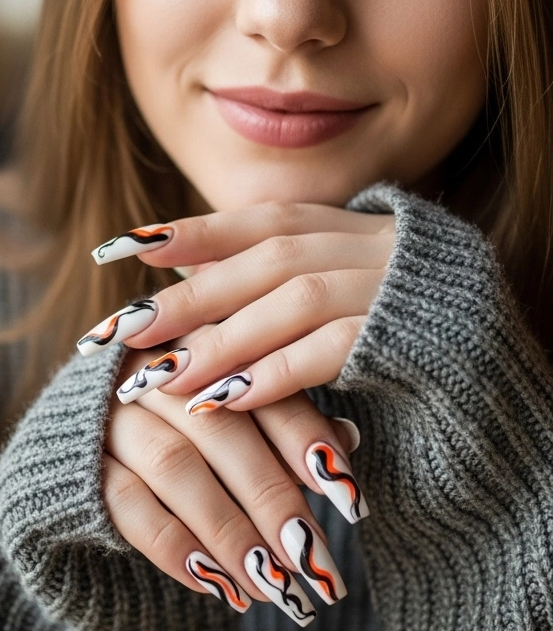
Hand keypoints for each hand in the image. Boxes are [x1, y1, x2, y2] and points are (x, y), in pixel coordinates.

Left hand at [84, 201, 394, 410]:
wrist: (507, 411)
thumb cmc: (413, 367)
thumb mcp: (346, 316)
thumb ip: (283, 298)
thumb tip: (189, 292)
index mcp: (362, 230)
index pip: (267, 219)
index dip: (198, 229)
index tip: (126, 245)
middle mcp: (382, 246)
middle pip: (269, 256)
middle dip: (191, 292)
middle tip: (122, 327)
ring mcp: (403, 286)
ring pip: (295, 296)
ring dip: (222, 340)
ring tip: (161, 378)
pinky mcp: (419, 337)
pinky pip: (333, 347)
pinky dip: (273, 373)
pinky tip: (222, 400)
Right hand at [104, 352, 359, 621]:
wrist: (70, 448)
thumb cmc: (181, 430)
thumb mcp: (235, 415)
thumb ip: (284, 421)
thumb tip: (348, 439)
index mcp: (205, 345)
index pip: (262, 388)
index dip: (308, 441)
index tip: (349, 500)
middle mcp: (155, 370)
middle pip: (221, 430)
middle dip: (275, 503)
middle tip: (317, 566)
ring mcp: (110, 412)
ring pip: (176, 467)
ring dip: (229, 533)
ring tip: (273, 589)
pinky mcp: (78, 459)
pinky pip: (126, 503)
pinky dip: (175, 547)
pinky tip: (216, 586)